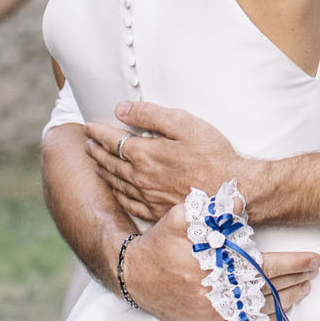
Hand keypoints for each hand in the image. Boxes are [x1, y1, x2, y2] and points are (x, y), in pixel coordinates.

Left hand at [85, 102, 246, 223]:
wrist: (232, 190)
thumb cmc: (213, 155)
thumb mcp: (183, 124)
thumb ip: (150, 115)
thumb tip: (121, 109)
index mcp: (144, 154)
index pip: (112, 140)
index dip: (98, 132)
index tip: (89, 126)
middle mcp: (140, 177)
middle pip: (110, 162)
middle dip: (96, 151)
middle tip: (87, 144)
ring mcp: (148, 197)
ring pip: (116, 183)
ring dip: (103, 171)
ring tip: (95, 164)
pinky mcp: (157, 211)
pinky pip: (128, 203)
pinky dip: (117, 194)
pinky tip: (115, 191)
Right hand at [121, 202, 319, 320]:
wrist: (133, 275)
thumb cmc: (160, 243)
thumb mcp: (182, 217)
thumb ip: (212, 210)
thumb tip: (240, 202)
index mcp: (215, 265)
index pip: (266, 265)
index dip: (294, 263)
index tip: (314, 259)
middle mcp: (215, 292)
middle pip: (268, 289)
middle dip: (296, 279)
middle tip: (315, 271)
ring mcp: (210, 313)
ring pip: (258, 310)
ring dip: (286, 299)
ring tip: (305, 288)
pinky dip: (263, 318)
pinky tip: (277, 310)